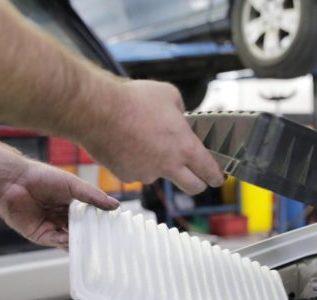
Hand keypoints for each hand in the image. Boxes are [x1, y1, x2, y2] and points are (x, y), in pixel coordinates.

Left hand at [0, 160, 118, 249]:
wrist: (14, 181)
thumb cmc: (42, 177)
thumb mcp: (73, 186)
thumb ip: (94, 197)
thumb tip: (116, 206)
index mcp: (71, 204)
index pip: (90, 217)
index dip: (101, 223)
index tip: (116, 230)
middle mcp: (62, 217)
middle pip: (81, 231)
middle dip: (93, 237)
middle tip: (110, 243)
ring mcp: (52, 227)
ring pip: (71, 239)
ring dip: (82, 244)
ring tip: (98, 248)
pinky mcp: (41, 235)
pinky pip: (57, 242)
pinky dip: (68, 245)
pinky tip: (79, 245)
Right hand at [82, 79, 224, 194]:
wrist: (97, 111)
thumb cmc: (133, 100)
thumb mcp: (168, 95)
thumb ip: (180, 110)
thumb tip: (179, 116)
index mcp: (184, 147)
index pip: (209, 170)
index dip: (217, 176)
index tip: (218, 178)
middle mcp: (168, 166)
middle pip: (193, 187)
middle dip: (199, 184)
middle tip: (198, 177)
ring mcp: (146, 173)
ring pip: (160, 176)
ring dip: (160, 166)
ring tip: (147, 142)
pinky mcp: (127, 175)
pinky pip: (137, 172)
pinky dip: (136, 162)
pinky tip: (129, 144)